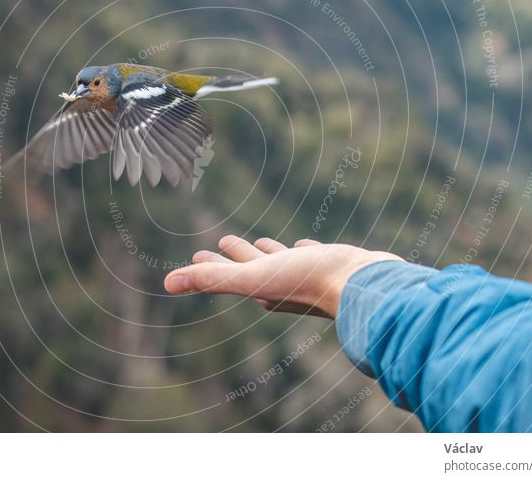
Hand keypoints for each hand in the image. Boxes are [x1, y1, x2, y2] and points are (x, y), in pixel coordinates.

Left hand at [164, 236, 402, 318]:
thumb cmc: (309, 281)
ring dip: (267, 252)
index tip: (196, 255)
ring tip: (260, 242)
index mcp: (261, 289)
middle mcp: (282, 285)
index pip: (227, 274)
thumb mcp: (255, 277)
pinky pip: (310, 257)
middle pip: (251, 267)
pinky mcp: (331, 266)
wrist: (365, 285)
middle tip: (222, 242)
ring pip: (280, 261)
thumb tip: (166, 283)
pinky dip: (301, 251)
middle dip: (235, 256)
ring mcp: (308, 276)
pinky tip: (303, 245)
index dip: (210, 265)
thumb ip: (213, 279)